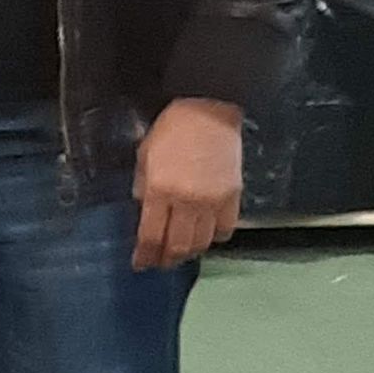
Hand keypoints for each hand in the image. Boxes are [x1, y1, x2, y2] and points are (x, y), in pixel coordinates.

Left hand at [133, 99, 244, 271]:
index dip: (145, 255)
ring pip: (202, 242)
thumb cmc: (173, 127)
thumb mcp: (145, 155)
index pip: (150, 236)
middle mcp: (186, 201)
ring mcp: (212, 200)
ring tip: (182, 251)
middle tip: (160, 263)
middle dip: (166, 260)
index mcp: (159, 190)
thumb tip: (143, 208)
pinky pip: (225, 229)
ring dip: (190, 251)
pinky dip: (215, 237)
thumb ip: (143, 186)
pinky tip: (207, 234)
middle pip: (177, 246)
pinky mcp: (233, 196)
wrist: (209, 109)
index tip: (141, 263)